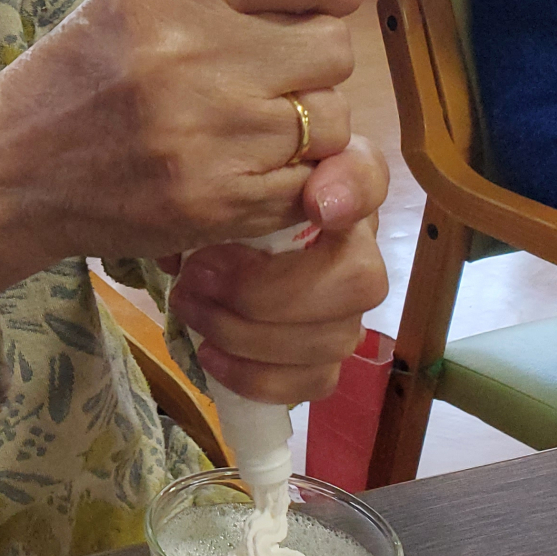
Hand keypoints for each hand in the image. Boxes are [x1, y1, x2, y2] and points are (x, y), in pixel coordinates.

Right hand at [0, 0, 363, 261]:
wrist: (12, 168)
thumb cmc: (85, 70)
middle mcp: (192, 55)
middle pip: (334, 47)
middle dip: (307, 62)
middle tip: (258, 75)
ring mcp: (208, 136)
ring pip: (332, 120)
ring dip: (302, 126)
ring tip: (243, 127)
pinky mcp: (217, 204)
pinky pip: (314, 184)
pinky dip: (292, 181)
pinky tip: (242, 168)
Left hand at [168, 134, 389, 402]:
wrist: (198, 252)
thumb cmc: (205, 202)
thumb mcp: (199, 185)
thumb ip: (212, 195)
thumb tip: (188, 251)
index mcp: (327, 186)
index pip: (369, 175)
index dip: (352, 191)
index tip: (314, 205)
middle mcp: (353, 244)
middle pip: (361, 279)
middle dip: (270, 289)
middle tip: (196, 274)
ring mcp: (346, 306)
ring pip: (335, 337)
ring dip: (248, 334)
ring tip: (188, 307)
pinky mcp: (325, 356)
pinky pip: (316, 380)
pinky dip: (258, 376)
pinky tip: (211, 356)